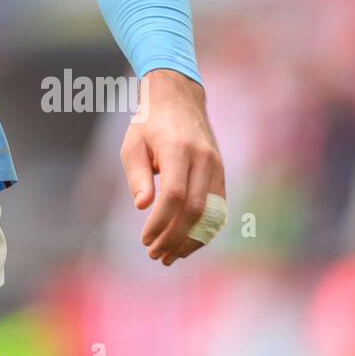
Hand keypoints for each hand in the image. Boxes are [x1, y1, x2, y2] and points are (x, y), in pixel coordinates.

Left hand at [121, 69, 224, 265]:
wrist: (179, 99)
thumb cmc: (149, 124)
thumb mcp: (132, 144)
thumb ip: (137, 175)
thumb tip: (143, 207)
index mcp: (178, 148)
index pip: (174, 194)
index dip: (161, 222)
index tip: (145, 239)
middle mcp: (203, 159)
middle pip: (194, 209)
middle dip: (175, 237)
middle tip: (155, 255)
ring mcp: (216, 166)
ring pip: (211, 213)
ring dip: (191, 240)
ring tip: (169, 256)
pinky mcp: (222, 174)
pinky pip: (218, 209)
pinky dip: (204, 231)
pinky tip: (187, 244)